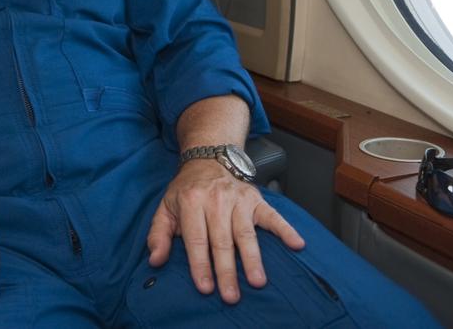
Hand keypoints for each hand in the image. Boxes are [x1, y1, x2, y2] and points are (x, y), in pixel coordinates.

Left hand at [147, 159, 304, 303]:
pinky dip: (286, 230)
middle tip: (231, 295)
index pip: (196, 239)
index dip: (200, 264)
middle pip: (222, 241)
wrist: (209, 158)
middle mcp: (216, 199)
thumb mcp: (165, 207)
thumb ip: (159, 234)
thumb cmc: (187, 189)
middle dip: (226, 270)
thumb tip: (155, 259)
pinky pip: (273, 216)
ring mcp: (239, 199)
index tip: (205, 287)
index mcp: (192, 201)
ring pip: (246, 233)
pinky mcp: (256, 199)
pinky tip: (296, 244)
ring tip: (257, 281)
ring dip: (252, 259)